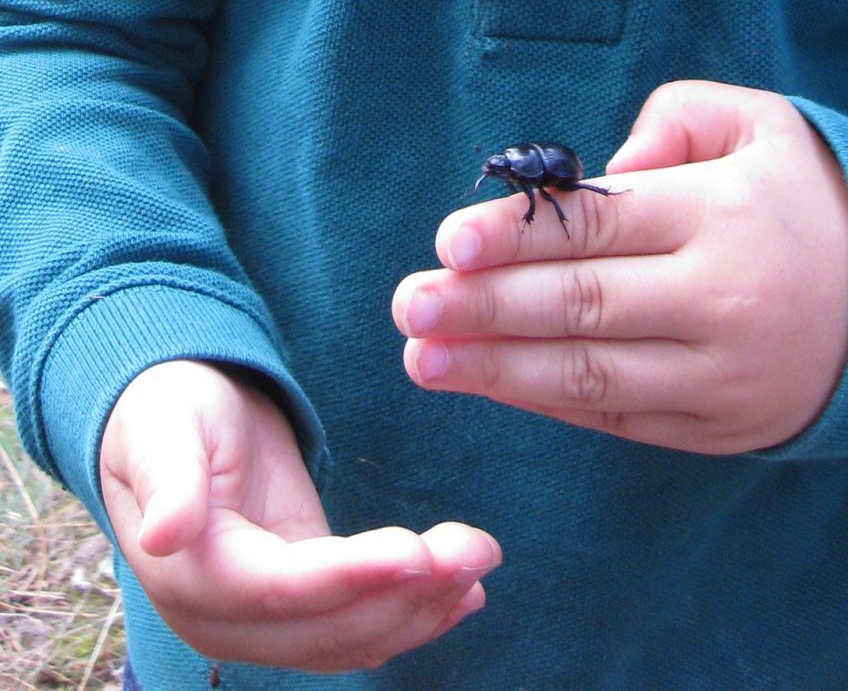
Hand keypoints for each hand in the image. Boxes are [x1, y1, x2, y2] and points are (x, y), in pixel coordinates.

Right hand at [99, 359, 500, 671]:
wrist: (174, 425)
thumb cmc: (169, 413)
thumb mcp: (163, 429)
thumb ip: (169, 482)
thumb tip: (163, 535)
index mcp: (189, 575)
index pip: (281, 588)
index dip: (352, 576)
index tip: (417, 551)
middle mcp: (223, 619)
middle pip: (327, 627)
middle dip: (409, 594)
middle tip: (478, 548)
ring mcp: (262, 624)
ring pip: (352, 639)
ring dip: (424, 608)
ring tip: (480, 559)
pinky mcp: (300, 606)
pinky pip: (359, 629)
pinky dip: (415, 616)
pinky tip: (465, 593)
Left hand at [392, 80, 847, 453]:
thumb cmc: (812, 202)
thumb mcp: (767, 124)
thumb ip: (678, 117)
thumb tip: (600, 170)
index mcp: (723, 216)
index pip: (598, 228)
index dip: (516, 236)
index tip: (448, 242)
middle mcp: (719, 301)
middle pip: (579, 307)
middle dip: (483, 308)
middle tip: (408, 306)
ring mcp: (718, 376)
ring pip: (587, 376)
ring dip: (496, 370)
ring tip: (423, 360)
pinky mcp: (715, 428)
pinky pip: (617, 416)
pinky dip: (549, 402)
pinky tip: (495, 383)